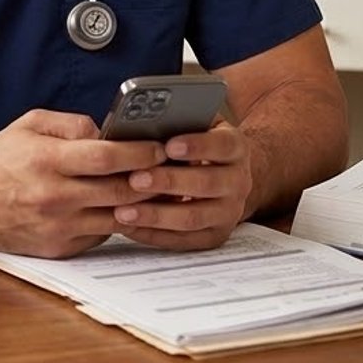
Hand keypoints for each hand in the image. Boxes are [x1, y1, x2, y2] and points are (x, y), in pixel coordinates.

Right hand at [0, 109, 164, 258]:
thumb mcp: (28, 125)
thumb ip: (70, 123)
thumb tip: (106, 132)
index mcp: (47, 161)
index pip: (107, 156)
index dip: (140, 152)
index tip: (159, 147)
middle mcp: (54, 196)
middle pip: (121, 190)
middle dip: (151, 179)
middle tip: (167, 170)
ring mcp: (58, 226)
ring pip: (118, 217)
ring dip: (139, 204)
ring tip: (151, 190)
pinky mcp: (59, 248)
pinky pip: (101, 235)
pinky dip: (113, 221)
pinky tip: (119, 208)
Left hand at [113, 121, 257, 249]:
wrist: (224, 177)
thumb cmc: (195, 145)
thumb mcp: (194, 126)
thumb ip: (177, 122)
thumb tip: (141, 121)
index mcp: (235, 149)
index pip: (223, 145)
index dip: (197, 146)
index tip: (168, 146)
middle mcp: (238, 182)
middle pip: (206, 184)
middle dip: (168, 182)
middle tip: (134, 179)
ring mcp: (228, 212)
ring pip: (193, 217)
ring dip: (156, 215)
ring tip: (124, 211)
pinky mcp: (214, 236)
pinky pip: (183, 241)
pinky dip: (154, 235)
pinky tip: (128, 227)